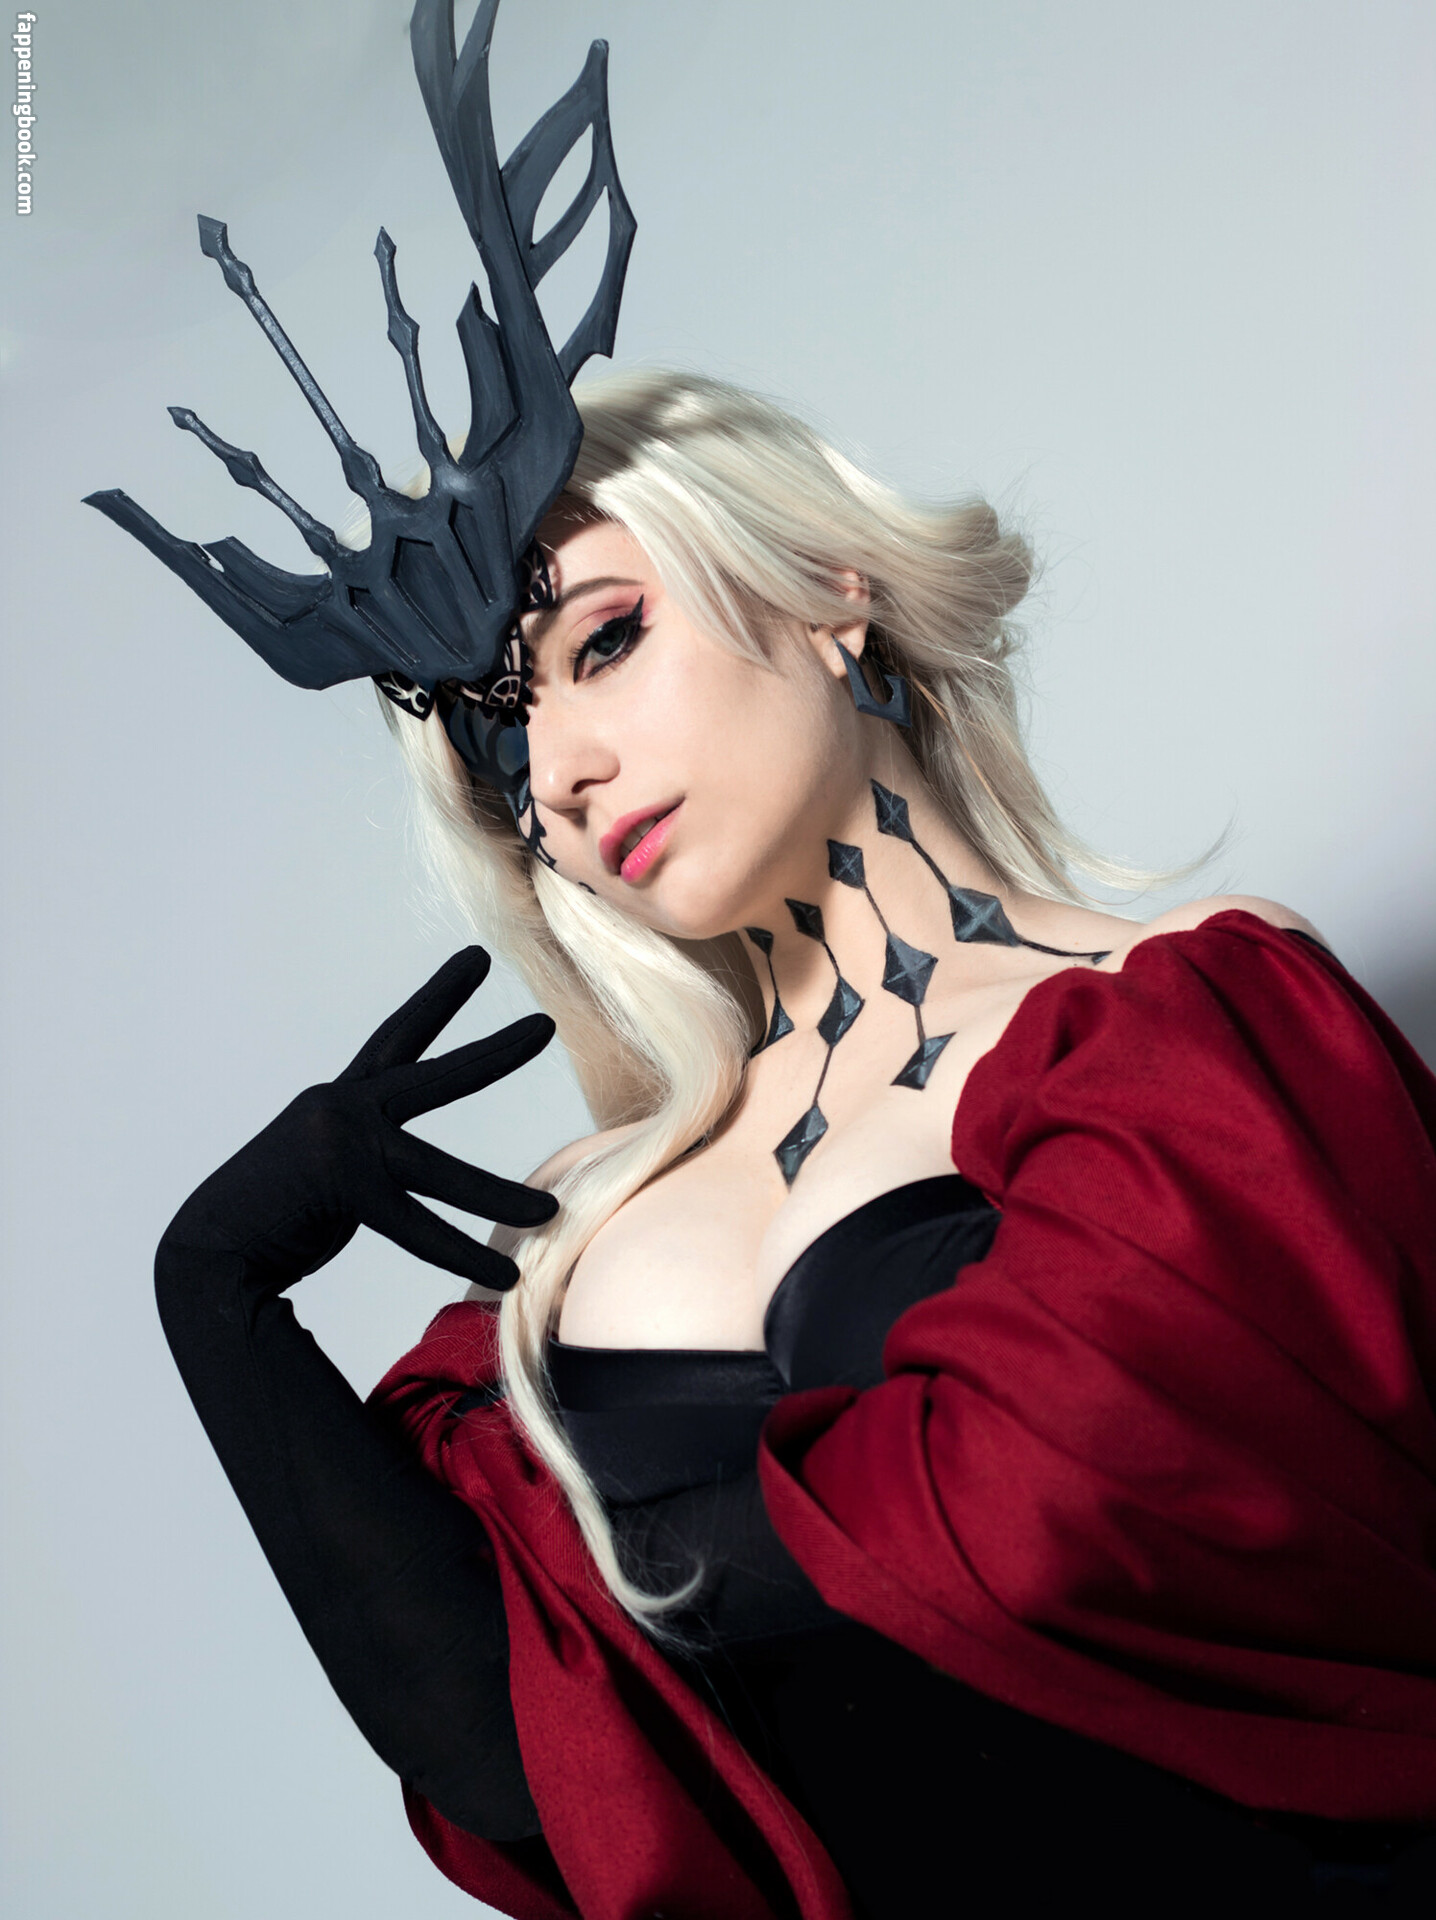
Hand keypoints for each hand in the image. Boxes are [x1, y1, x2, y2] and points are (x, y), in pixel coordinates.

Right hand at [160, 947, 558, 1290]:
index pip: (398, 1039)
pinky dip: (464, 1253)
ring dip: (500, 1195)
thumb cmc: (269, 1219)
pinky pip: (420, 1227)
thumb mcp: (324, 1170)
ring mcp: (341, 1144)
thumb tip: (400, 1168)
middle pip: (434, 1075)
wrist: (208, 1254)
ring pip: (441, 1171)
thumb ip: (366, 1157)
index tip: (476, 961)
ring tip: (552, 1208)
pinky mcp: (343, 1188)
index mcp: (338, 1100)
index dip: (439, 998)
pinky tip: (505, 1272)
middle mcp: (341, 1108)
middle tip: (545, 1025)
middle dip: (495, 1052)